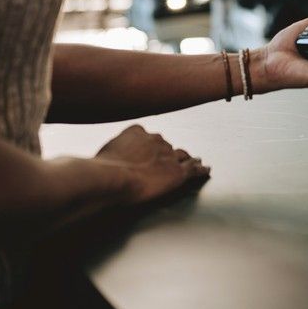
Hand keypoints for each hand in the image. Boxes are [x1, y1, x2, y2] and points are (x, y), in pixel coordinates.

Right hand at [95, 125, 209, 203]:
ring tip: (194, 160)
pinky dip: (200, 169)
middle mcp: (156, 139)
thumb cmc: (102, 168)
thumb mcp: (105, 151)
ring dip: (187, 158)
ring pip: (182, 155)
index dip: (150, 146)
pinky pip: (193, 169)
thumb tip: (111, 157)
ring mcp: (168, 155)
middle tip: (166, 162)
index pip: (148, 137)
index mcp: (138, 131)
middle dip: (166, 153)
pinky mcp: (177, 172)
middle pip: (166, 146)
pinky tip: (206, 169)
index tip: (150, 150)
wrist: (112, 176)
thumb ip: (114, 150)